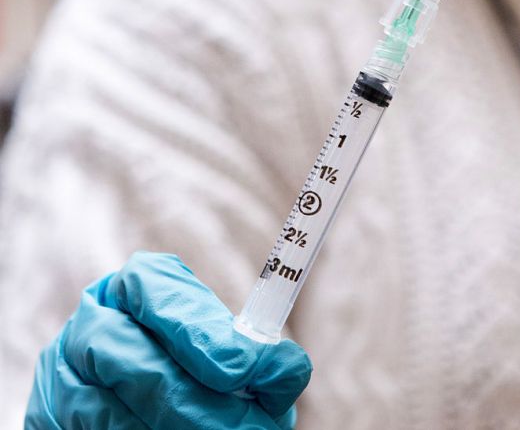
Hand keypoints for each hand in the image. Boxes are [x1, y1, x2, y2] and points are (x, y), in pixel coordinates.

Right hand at [25, 252, 311, 428]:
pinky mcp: (48, 420)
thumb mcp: (225, 348)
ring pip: (111, 412)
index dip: (200, 334)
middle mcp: (92, 325)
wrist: (141, 397)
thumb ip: (253, 355)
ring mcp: (62, 376)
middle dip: (200, 402)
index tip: (244, 367)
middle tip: (252, 427)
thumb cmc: (197, 366)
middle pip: (135, 362)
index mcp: (136, 286)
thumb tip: (288, 370)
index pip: (158, 295)